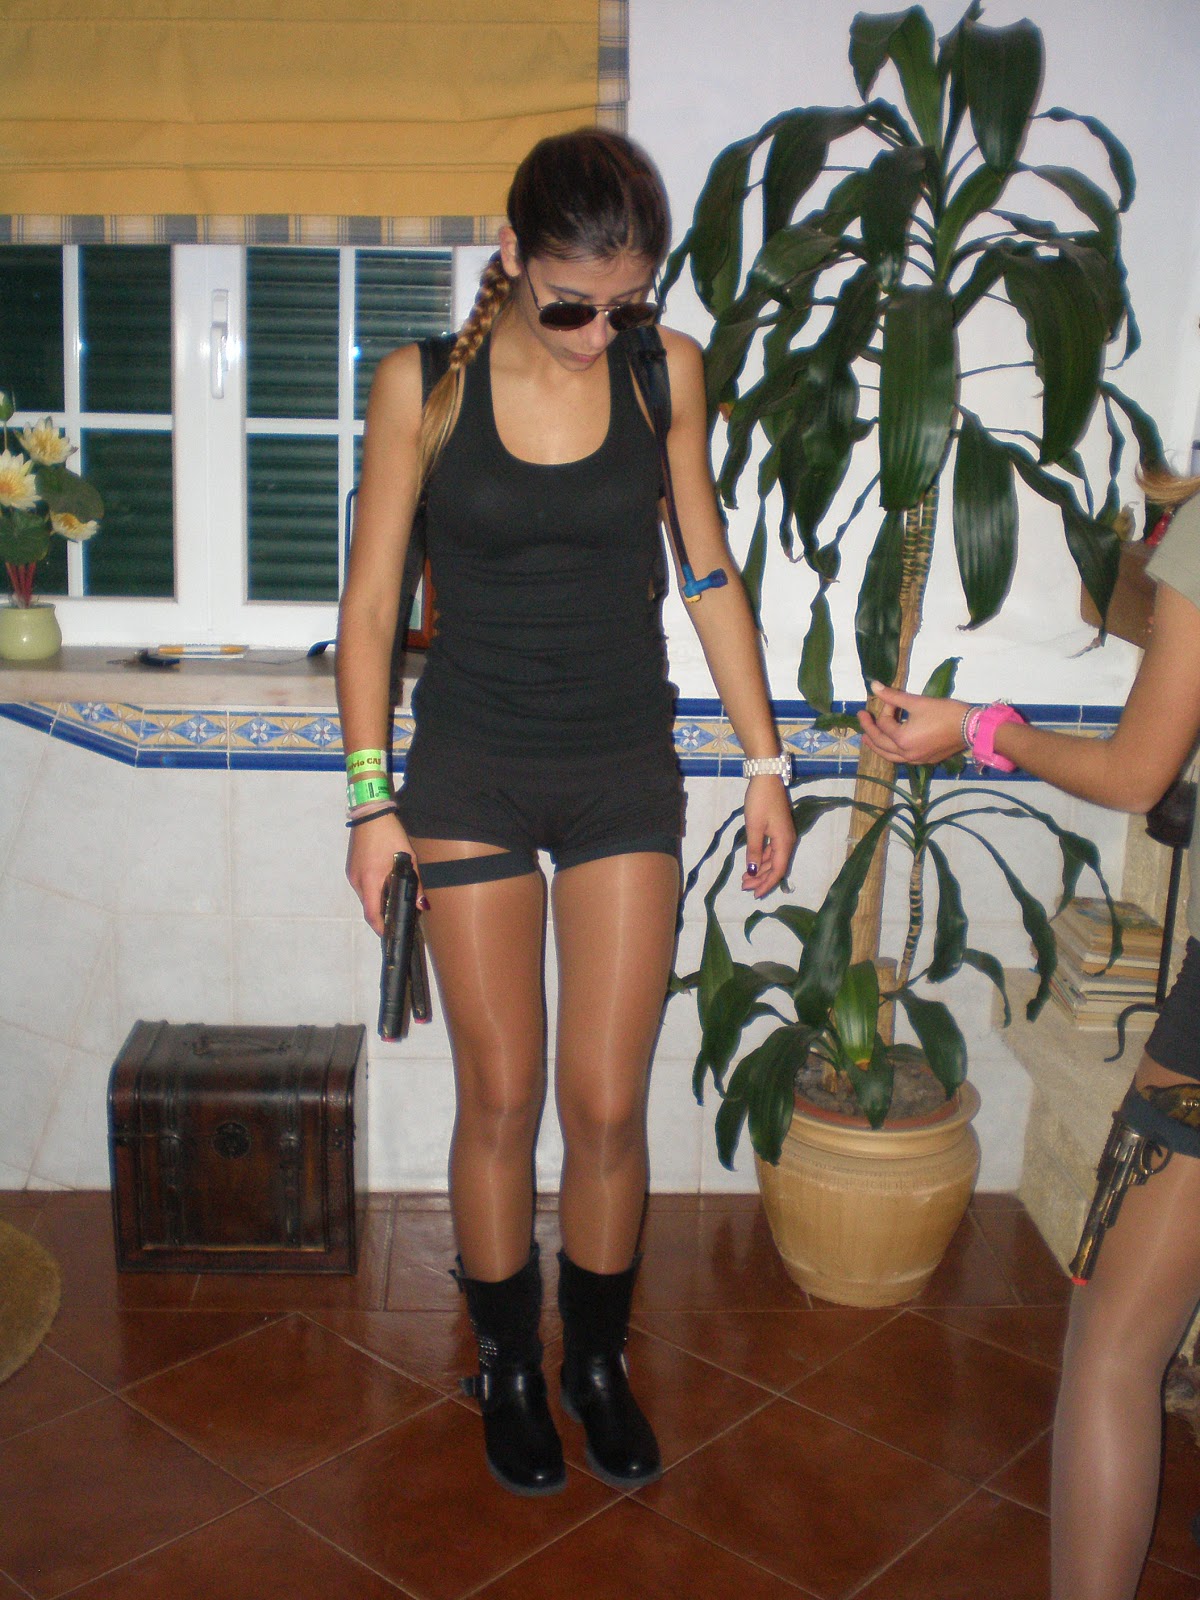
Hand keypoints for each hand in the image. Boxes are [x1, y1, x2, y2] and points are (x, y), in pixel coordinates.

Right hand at [346, 811, 420, 934]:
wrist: (371, 812)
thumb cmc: (390, 834)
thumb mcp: (408, 857)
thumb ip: (415, 883)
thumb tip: (422, 905)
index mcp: (369, 880)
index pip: (372, 914)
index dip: (381, 928)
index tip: (390, 935)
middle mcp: (357, 880)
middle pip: (368, 907)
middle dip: (381, 915)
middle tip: (396, 919)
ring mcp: (352, 873)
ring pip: (365, 897)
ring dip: (377, 901)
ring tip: (393, 902)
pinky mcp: (352, 867)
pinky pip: (362, 886)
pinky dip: (373, 890)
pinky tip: (384, 885)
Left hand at [742, 776, 796, 896]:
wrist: (766, 777)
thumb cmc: (760, 801)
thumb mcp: (754, 827)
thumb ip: (754, 850)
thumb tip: (752, 871)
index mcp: (784, 842)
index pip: (778, 870)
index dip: (767, 884)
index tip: (754, 894)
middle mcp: (787, 841)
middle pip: (776, 867)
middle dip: (761, 879)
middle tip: (743, 887)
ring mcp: (783, 835)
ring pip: (773, 859)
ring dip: (760, 870)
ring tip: (744, 878)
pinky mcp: (778, 829)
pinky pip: (771, 850)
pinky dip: (761, 859)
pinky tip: (751, 863)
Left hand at [857, 681, 971, 766]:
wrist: (971, 727)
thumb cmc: (944, 712)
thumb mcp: (917, 702)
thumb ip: (893, 696)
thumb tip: (874, 685)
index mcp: (902, 739)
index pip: (884, 724)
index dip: (886, 708)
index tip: (891, 698)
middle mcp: (906, 753)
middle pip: (881, 744)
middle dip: (869, 730)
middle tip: (862, 718)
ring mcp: (916, 759)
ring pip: (890, 755)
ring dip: (877, 746)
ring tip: (867, 739)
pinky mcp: (925, 760)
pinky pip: (902, 758)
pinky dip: (892, 751)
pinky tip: (891, 746)